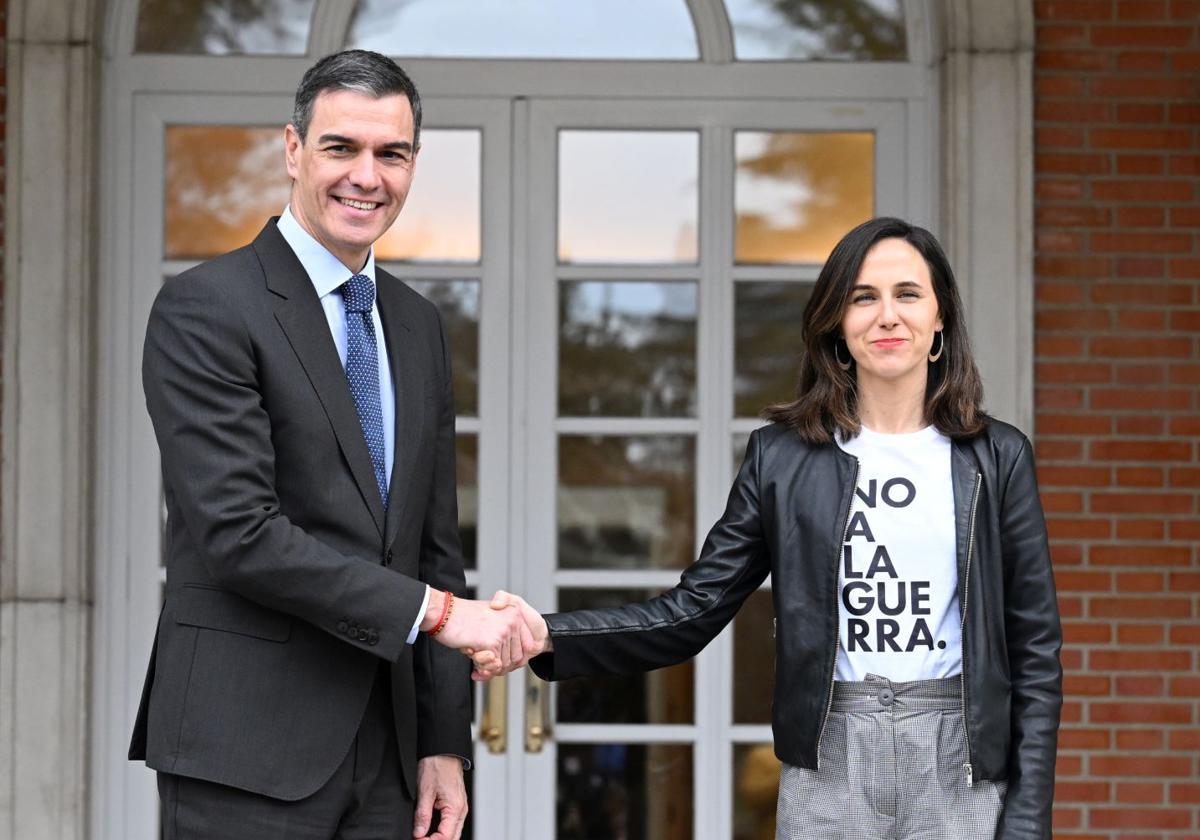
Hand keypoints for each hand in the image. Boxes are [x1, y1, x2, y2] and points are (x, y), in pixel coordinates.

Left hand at [414, 755, 466, 839]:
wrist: (444, 750)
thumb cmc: (437, 765)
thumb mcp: (425, 792)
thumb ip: (422, 815)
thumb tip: (418, 833)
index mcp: (455, 808)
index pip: (445, 837)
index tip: (417, 839)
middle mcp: (461, 809)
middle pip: (452, 838)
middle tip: (419, 839)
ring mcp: (460, 807)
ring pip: (453, 832)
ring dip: (439, 838)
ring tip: (422, 836)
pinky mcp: (456, 804)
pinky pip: (452, 823)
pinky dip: (442, 830)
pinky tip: (431, 830)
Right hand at [421, 590, 538, 677]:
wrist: (444, 613)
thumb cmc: (463, 618)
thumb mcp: (491, 620)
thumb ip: (503, 639)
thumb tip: (504, 664)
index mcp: (515, 613)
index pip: (525, 647)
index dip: (510, 658)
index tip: (495, 659)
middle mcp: (513, 621)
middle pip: (515, 658)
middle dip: (499, 665)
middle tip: (481, 657)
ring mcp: (503, 631)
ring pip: (504, 664)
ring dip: (489, 666)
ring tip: (475, 652)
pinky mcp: (491, 642)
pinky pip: (493, 666)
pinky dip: (482, 667)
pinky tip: (471, 654)